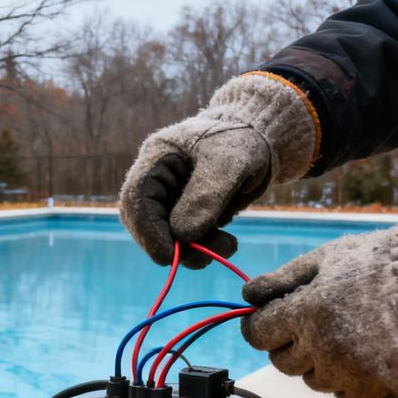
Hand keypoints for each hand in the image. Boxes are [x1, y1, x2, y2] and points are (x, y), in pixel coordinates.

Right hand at [119, 72, 316, 267]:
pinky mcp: (186, 213)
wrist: (260, 139)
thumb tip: (182, 234)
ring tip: (228, 245)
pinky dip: (205, 247)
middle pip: (146, 222)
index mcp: (157, 158)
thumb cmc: (243, 140)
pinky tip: (228, 243)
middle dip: (173, 245)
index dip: (147, 231)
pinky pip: (186, 239)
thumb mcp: (229, 162)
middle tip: (203, 257)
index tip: (167, 257)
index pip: (136, 199)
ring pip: (166, 236)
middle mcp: (156, 180)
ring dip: (193, 250)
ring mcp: (170, 198)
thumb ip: (206, 196)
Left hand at [240, 204, 397, 397]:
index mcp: (304, 313)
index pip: (258, 334)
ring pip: (313, 380)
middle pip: (283, 361)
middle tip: (313, 323)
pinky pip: (346, 397)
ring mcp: (349, 374)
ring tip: (347, 336)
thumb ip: (284, 278)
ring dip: (320, 363)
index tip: (270, 319)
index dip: (260, 326)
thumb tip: (248, 293)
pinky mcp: (376, 391)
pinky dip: (349, 382)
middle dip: (290, 343)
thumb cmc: (385, 263)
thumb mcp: (328, 257)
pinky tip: (365, 358)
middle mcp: (321, 349)